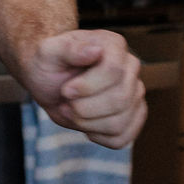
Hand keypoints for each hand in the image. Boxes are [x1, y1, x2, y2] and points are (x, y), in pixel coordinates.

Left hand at [20, 28, 145, 148]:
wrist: (48, 81)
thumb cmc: (48, 63)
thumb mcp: (48, 52)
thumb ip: (69, 49)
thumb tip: (96, 50)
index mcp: (114, 46)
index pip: (114, 71)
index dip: (87, 87)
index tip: (66, 90)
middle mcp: (130, 67)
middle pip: (120, 99)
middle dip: (84, 108)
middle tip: (65, 103)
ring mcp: (135, 93)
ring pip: (120, 122)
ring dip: (87, 124)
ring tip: (71, 112)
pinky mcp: (133, 116)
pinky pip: (123, 137)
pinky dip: (98, 136)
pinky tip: (85, 124)